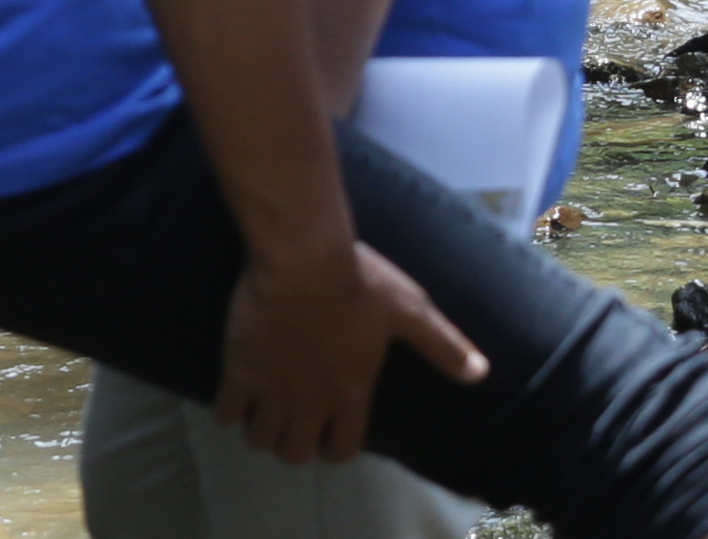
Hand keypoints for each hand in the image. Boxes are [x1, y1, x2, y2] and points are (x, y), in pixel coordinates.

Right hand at [215, 234, 483, 465]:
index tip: (329, 437)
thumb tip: (481, 374)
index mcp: (352, 392)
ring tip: (262, 415)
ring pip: (262, 438)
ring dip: (262, 433)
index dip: (335, 449)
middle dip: (296, 445)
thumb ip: (443, 346)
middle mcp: (312, 401)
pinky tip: (233, 400)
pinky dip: (229, 412)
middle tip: (292, 424)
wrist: (301, 256)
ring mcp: (273, 387)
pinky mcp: (241, 368)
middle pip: (297, 451)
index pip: (343, 448)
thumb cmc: (359, 282)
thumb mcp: (409, 312)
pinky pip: (226, 410)